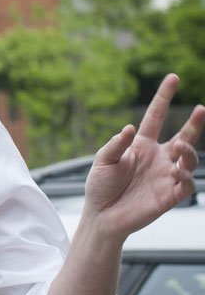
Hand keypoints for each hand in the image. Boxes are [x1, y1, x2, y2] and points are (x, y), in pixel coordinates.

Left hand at [83, 73, 202, 241]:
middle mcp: (158, 157)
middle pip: (183, 136)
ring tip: (180, 146)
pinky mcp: (170, 195)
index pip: (156, 117)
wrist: (102, 216)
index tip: (173, 77)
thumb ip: (116, 144)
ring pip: (189, 159)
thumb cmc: (100, 186)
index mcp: (141, 145)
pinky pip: (187, 183)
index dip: (163, 98)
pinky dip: (186, 176)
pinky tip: (177, 171)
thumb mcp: (103, 161)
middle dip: (195, 123)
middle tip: (201, 108)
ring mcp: (166, 175)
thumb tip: (129, 127)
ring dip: (189, 151)